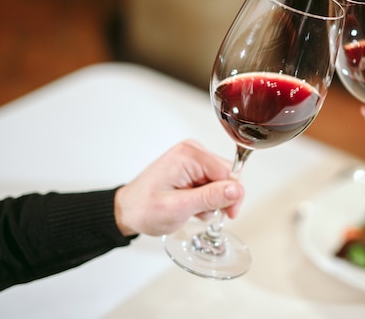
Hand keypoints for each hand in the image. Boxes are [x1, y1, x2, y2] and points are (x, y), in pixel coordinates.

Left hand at [114, 140, 243, 236]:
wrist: (127, 210)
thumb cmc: (144, 209)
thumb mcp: (178, 208)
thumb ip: (209, 197)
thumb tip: (236, 190)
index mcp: (189, 156)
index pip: (229, 172)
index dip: (232, 195)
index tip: (228, 213)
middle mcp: (192, 151)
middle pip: (226, 174)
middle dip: (221, 198)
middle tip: (204, 213)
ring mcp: (192, 158)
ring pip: (221, 180)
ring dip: (212, 199)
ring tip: (192, 209)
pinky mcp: (192, 167)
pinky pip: (212, 181)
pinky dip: (206, 197)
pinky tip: (192, 204)